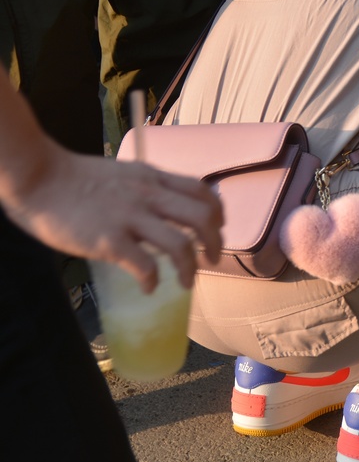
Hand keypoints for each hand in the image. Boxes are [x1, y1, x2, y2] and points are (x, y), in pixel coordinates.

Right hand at [3, 150, 222, 293]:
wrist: (38, 178)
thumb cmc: (73, 177)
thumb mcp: (123, 173)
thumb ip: (144, 188)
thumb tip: (159, 209)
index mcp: (153, 178)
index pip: (201, 191)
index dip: (218, 212)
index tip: (218, 229)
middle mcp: (149, 196)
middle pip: (202, 217)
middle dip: (215, 242)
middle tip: (212, 259)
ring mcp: (130, 218)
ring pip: (180, 244)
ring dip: (190, 268)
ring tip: (187, 282)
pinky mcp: (109, 240)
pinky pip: (144, 265)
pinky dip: (153, 280)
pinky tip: (150, 287)